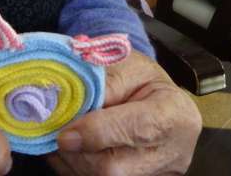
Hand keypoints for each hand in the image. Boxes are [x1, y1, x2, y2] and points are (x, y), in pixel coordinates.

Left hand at [49, 50, 201, 175]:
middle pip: (115, 167)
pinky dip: (77, 167)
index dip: (96, 132)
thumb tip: (70, 107)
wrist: (160, 99)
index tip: (65, 132)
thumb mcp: (126, 64)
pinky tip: (71, 149)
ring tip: (62, 136)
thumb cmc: (142, 77)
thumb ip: (103, 84)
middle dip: (77, 151)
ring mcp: (158, 174)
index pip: (135, 129)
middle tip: (56, 132)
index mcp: (174, 113)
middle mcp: (172, 152)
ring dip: (73, 161)